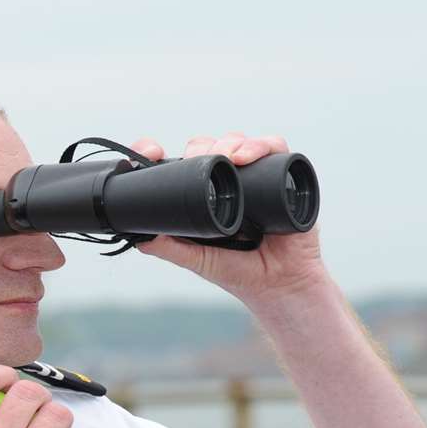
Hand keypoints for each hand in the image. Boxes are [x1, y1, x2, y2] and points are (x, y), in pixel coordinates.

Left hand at [128, 132, 328, 308]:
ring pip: (240, 142)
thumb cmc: (240, 272)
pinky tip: (247, 157)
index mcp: (203, 196)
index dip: (165, 153)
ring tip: (225, 157)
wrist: (281, 285)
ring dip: (229, 142)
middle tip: (196, 159)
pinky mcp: (285, 176)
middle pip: (211, 146)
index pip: (182, 163)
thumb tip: (141, 238)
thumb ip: (172, 249)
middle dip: (201, 147)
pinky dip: (262, 145)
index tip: (152, 152)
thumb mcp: (199, 261)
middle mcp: (229, 182)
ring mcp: (256, 177)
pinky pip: (276, 148)